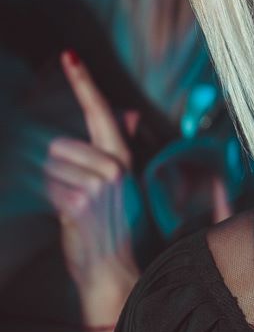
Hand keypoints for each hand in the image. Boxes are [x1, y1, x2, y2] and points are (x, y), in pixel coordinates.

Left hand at [43, 51, 140, 331]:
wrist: (114, 275)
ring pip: (49, 166)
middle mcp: (115, 168)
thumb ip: (118, 151)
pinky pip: (47, 187)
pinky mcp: (83, 200)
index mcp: (124, 162)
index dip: (84, 83)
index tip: (69, 56)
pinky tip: (68, 220)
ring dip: (51, 189)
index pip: (102, 113)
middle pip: (58, 146)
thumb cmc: (113, 235)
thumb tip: (128, 114)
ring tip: (73, 213)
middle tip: (73, 201)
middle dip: (54, 171)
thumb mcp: (119, 190)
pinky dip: (50, 203)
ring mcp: (100, 184)